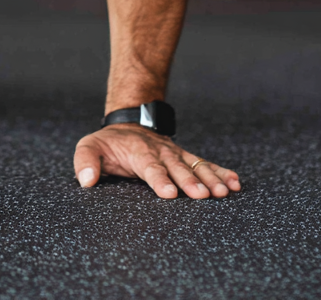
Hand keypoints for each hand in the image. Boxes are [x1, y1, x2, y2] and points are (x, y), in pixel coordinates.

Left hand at [73, 124, 240, 198]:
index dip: (159, 179)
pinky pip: (205, 163)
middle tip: (203, 195)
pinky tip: (236, 183)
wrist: (128, 124)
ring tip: (226, 191)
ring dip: (210, 178)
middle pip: (177, 167)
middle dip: (190, 181)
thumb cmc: (108, 143)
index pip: (149, 167)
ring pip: (195, 165)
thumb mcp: (89, 147)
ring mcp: (175, 154)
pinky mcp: (185, 157)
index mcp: (137, 151)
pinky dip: (221, 172)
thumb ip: (85, 162)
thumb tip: (86, 181)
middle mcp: (160, 152)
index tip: (169, 193)